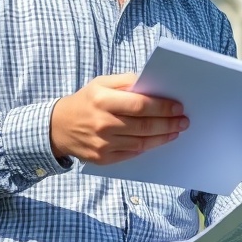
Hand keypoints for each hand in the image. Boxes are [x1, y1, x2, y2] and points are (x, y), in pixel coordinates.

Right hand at [50, 73, 188, 164]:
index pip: (140, 105)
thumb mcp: (101, 83)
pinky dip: (149, 147)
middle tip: (184, 121)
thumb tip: (154, 86)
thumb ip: (127, 82)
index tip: (178, 106)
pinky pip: (133, 153)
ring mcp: (103, 144)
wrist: (58, 127)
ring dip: (163, 137)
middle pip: (144, 125)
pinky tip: (159, 140)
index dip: (162, 107)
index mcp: (102, 100)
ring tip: (176, 130)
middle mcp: (102, 123)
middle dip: (168, 123)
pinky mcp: (103, 159)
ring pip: (142, 142)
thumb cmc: (86, 101)